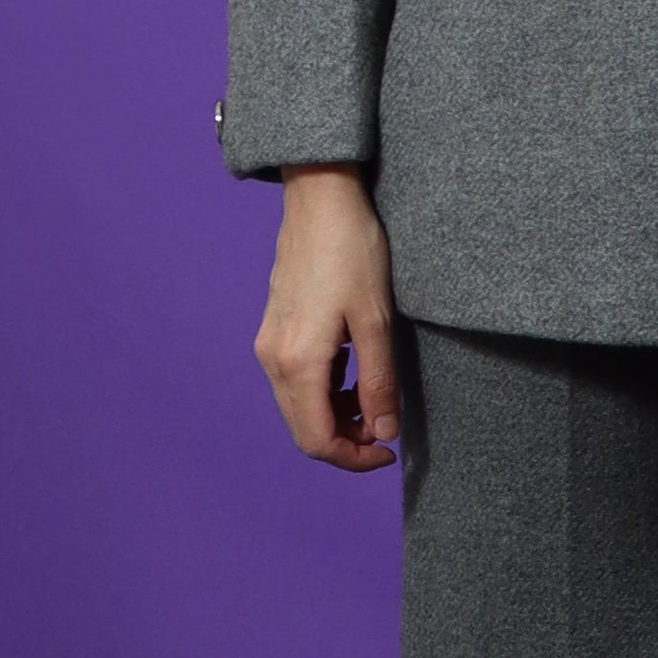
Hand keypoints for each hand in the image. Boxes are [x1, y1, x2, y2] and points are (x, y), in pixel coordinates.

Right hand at [255, 165, 401, 470]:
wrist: (320, 199)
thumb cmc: (352, 251)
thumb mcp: (377, 321)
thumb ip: (378, 383)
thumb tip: (383, 432)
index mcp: (299, 362)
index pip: (318, 440)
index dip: (353, 458)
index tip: (388, 452)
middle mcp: (274, 359)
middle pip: (303, 430)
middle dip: (345, 441)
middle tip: (385, 428)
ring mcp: (269, 344)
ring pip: (298, 407)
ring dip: (335, 417)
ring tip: (373, 398)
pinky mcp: (274, 330)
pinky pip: (293, 382)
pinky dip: (324, 393)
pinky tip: (352, 373)